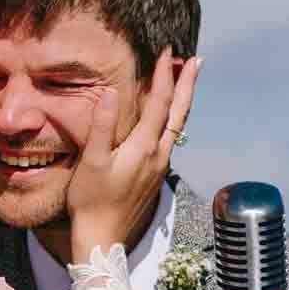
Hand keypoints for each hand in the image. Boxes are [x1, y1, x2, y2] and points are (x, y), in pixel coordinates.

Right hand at [64, 49, 201, 261]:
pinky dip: (173, 118)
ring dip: (182, 101)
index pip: (159, 103)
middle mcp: (159, 154)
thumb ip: (103, 126)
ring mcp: (159, 166)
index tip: (169, 52)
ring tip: (186, 82)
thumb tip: (113, 93)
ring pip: (178, 126)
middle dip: (188, 85)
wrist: (103, 237)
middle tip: (196, 60)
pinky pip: (170, 138)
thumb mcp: (92, 161)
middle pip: (179, 113)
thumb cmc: (91, 201)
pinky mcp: (154, 175)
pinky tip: (167, 118)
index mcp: (144, 147)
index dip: (165, 75)